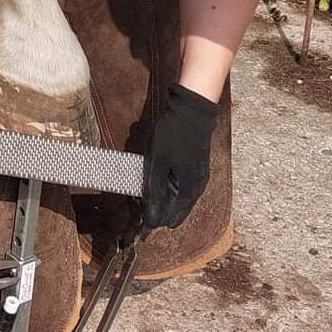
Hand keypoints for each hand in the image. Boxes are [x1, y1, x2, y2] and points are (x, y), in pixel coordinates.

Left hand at [142, 86, 220, 229]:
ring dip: (158, 193)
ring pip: (174, 198)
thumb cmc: (174, 135)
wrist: (192, 111)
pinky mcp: (193, 170)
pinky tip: (155, 171)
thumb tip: (150, 219)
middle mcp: (195, 190)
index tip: (136, 203)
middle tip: (138, 190)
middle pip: (172, 211)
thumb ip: (154, 192)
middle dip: (153, 204)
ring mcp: (196, 179)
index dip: (149, 216)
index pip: (167, 220)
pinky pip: (177, 186)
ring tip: (145, 177)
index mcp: (188, 192)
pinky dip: (165, 183)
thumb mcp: (157, 163)